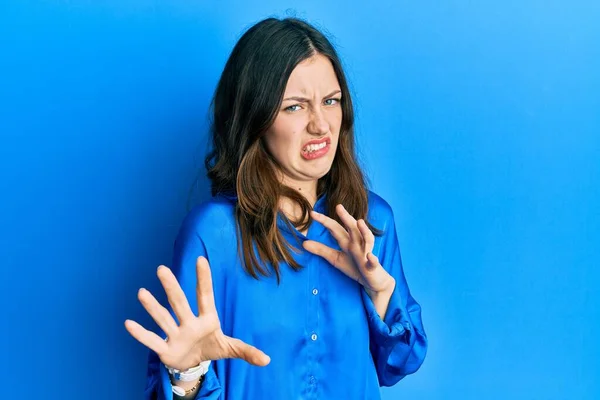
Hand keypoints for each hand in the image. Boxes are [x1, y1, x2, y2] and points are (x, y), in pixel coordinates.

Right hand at [124, 256, 269, 370]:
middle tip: (162, 268)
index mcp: (206, 319)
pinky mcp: (165, 349)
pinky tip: (128, 323)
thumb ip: (246, 351)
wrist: (194, 363)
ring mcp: (175, 334)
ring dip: (153, 307)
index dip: (204, 279)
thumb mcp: (230, 349)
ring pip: (163, 318)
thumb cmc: (211, 347)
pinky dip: (141, 334)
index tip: (201, 259)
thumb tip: (267, 360)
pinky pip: (152, 340)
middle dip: (172, 287)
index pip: (205, 296)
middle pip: (180, 303)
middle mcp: (188, 322)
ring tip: (142, 292)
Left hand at [302, 204, 394, 297]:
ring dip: (364, 231)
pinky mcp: (372, 266)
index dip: (324, 221)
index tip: (312, 213)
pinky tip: (370, 256)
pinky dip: (372, 258)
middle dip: (346, 218)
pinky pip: (373, 261)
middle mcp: (357, 244)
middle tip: (339, 207)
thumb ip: (321, 250)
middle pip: (352, 228)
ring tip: (360, 222)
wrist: (372, 280)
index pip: (335, 228)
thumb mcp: (335, 258)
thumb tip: (303, 243)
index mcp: (347, 241)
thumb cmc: (354, 266)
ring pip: (367, 240)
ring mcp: (366, 253)